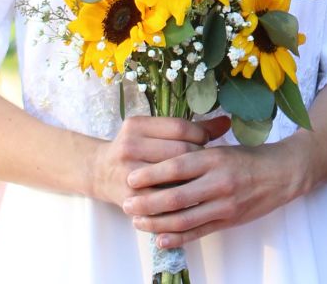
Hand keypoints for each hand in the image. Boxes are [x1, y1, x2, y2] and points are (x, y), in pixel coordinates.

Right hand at [89, 116, 230, 205]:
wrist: (100, 173)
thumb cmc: (139, 150)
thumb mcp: (157, 132)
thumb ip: (192, 128)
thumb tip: (226, 123)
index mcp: (137, 125)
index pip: (181, 128)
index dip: (200, 136)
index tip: (205, 143)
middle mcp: (129, 146)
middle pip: (180, 153)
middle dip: (199, 160)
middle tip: (204, 165)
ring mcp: (129, 174)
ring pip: (175, 179)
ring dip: (192, 182)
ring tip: (198, 181)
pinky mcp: (130, 198)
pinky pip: (165, 203)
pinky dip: (181, 202)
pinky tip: (191, 199)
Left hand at [122, 131, 314, 248]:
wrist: (284, 173)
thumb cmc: (250, 158)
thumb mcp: (223, 148)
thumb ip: (196, 153)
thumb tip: (162, 154)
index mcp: (215, 158)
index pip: (177, 166)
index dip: (151, 174)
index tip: (131, 178)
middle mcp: (219, 182)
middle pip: (176, 196)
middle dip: (147, 202)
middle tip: (126, 203)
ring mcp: (225, 204)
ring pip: (184, 218)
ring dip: (157, 223)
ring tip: (137, 221)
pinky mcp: (230, 220)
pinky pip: (199, 232)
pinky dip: (178, 238)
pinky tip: (160, 239)